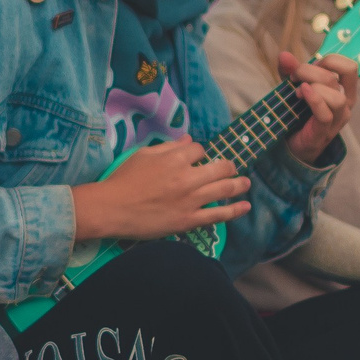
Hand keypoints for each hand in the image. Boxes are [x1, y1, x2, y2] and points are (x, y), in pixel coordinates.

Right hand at [71, 139, 250, 241]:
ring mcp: (190, 200)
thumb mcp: (143, 155)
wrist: (113, 208)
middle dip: (228, 166)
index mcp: (175, 159)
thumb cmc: (124, 179)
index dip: (200, 153)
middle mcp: (187, 178)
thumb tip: (189, 140)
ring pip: (224, 189)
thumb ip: (169, 147)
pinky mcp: (189, 220)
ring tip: (246, 183)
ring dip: (239, 185)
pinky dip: (234, 211)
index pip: (199, 150)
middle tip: (232, 168)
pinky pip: (217, 216)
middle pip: (220, 168)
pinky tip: (245, 206)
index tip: (197, 158)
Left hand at [280, 51, 358, 165]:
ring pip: (336, 97)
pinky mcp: (323, 132)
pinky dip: (314, 100)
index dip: (330, 60)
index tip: (311, 65)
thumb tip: (284, 55)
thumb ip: (291, 70)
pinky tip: (301, 93)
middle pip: (334, 79)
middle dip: (309, 71)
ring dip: (313, 88)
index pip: (350, 68)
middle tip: (293, 78)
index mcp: (344, 90)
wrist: (293, 144)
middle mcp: (345, 104)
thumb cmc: (299, 112)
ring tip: (297, 92)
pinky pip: (325, 114)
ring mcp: (336, 120)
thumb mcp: (295, 86)